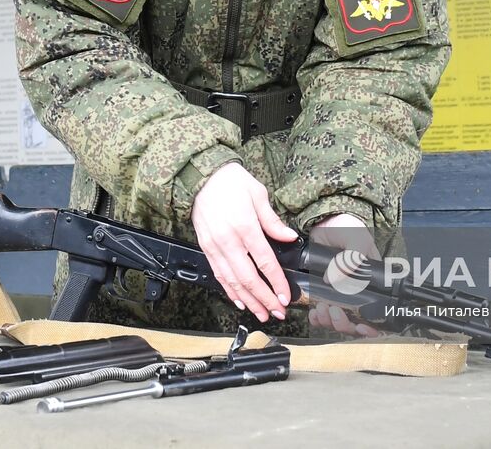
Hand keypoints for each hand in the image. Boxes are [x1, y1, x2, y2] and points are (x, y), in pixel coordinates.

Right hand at [191, 163, 297, 322]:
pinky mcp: (206, 248)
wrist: (201, 176)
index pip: (265, 261)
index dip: (276, 282)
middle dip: (264, 299)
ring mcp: (214, 246)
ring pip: (232, 282)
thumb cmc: (230, 181)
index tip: (285, 295)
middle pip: (248, 278)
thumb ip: (272, 220)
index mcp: (244, 226)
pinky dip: (229, 291)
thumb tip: (289, 237)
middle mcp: (228, 240)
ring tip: (261, 313)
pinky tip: (239, 301)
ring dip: (248, 301)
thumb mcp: (258, 193)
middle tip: (277, 312)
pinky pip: (218, 275)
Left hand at [308, 214, 381, 337]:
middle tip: (333, 311)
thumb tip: (333, 280)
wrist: (324, 220)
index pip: (376, 313)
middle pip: (355, 322)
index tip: (360, 326)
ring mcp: (339, 294)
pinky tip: (314, 313)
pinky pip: (322, 314)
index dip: (370, 326)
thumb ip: (350, 258)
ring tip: (321, 309)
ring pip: (338, 321)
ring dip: (329, 320)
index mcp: (372, 282)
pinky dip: (317, 318)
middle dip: (344, 323)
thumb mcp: (356, 239)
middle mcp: (357, 292)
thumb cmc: (347, 227)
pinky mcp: (322, 292)